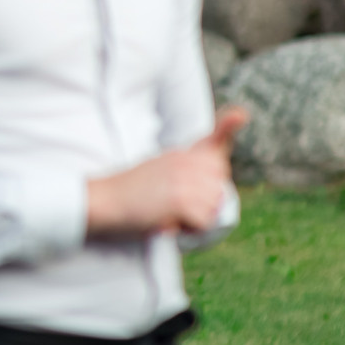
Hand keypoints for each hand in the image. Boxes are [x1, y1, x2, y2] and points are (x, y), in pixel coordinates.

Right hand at [85, 106, 247, 238]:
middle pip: (220, 185)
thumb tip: (214, 195)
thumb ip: (185, 175)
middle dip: (207, 202)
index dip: (228, 127)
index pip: (212, 140)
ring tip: (169, 214)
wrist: (103, 201)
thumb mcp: (157, 172)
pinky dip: (190, 230)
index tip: (241, 115)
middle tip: (176, 207)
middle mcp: (186, 162)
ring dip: (197, 219)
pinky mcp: (181, 200)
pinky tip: (168, 222)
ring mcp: (185, 179)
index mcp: (180, 154)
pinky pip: (204, 223)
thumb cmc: (125, 195)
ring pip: (214, 207)